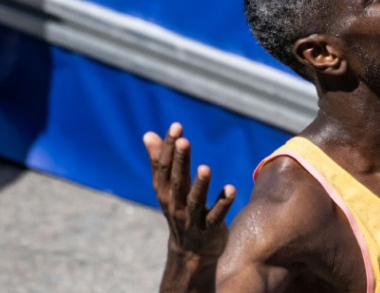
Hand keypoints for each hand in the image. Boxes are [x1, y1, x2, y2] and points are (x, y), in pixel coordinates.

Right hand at [144, 123, 235, 268]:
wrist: (190, 252)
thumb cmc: (180, 211)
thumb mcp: (167, 188)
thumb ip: (159, 162)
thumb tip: (148, 135)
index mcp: (164, 192)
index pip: (164, 167)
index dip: (169, 147)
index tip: (176, 127)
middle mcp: (175, 205)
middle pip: (177, 181)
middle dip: (180, 161)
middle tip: (184, 140)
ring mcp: (192, 218)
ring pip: (195, 200)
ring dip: (200, 185)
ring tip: (205, 168)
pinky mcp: (209, 229)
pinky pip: (216, 215)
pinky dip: (223, 203)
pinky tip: (231, 189)